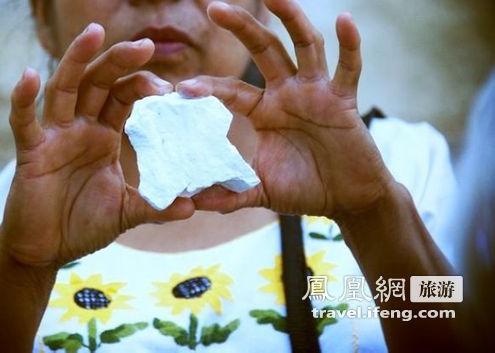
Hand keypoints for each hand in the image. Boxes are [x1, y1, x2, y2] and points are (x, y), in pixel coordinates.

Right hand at [0, 24, 193, 267]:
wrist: (48, 249)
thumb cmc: (83, 225)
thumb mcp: (126, 212)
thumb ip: (156, 206)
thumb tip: (192, 206)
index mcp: (103, 137)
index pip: (123, 97)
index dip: (143, 85)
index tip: (171, 89)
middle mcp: (80, 129)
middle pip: (98, 83)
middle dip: (120, 61)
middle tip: (146, 45)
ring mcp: (54, 138)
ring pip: (64, 90)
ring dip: (77, 60)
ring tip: (95, 33)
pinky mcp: (30, 154)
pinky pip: (23, 122)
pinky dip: (23, 99)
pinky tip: (29, 76)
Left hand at [178, 0, 393, 218]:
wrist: (347, 199)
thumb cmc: (304, 189)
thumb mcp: (261, 191)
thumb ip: (231, 194)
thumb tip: (193, 204)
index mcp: (264, 111)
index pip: (232, 91)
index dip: (209, 89)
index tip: (183, 89)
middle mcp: (288, 94)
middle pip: (264, 50)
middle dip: (242, 28)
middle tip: (214, 6)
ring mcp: (317, 93)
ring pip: (305, 47)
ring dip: (292, 20)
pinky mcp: (344, 100)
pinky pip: (349, 68)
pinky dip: (350, 45)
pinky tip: (344, 19)